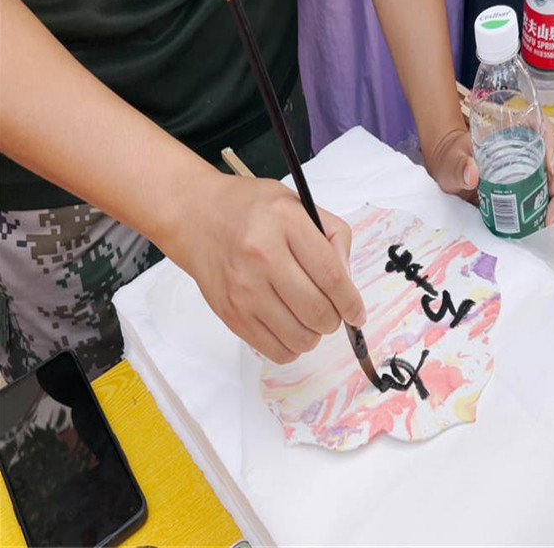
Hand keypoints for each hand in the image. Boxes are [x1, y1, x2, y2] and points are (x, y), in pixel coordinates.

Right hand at [175, 174, 366, 363]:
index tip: (358, 313)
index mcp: (285, 223)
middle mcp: (262, 255)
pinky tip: (289, 327)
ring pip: (299, 337)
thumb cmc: (251, 210)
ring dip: (314, 335)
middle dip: (334, 320)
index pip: (331, 276)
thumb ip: (333, 237)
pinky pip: (275, 350)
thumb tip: (348, 284)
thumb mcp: (299, 205)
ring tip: (308, 318)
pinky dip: (291, 346)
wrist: (195, 218)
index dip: (351, 302)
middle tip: (332, 312)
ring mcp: (243, 288)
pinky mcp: (231, 313)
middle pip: (317, 311)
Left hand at [424, 118, 553, 225]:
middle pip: (553, 164)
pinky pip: (543, 199)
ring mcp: (528, 172)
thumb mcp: (452, 160)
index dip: (551, 141)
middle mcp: (526, 152)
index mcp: (511, 136)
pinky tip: (546, 229)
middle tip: (552, 216)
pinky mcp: (525, 190)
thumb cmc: (450, 159)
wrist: (447, 173)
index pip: (540, 127)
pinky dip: (548, 214)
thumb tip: (472, 173)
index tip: (550, 165)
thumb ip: (459, 166)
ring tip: (551, 227)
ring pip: (553, 184)